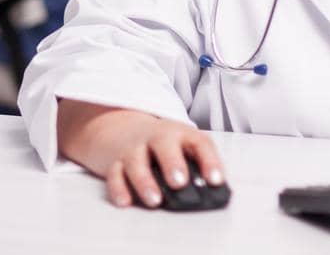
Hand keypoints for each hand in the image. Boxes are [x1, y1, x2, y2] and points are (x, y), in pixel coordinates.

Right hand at [56, 99, 225, 208]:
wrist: (120, 128)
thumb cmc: (160, 144)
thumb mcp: (181, 146)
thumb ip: (197, 166)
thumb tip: (215, 194)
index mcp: (179, 134)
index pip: (199, 143)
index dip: (209, 161)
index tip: (216, 180)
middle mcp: (156, 138)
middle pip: (163, 145)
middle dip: (172, 163)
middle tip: (179, 182)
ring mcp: (133, 149)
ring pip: (136, 162)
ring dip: (145, 182)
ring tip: (154, 200)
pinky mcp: (114, 163)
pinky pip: (114, 175)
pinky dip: (118, 189)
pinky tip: (125, 201)